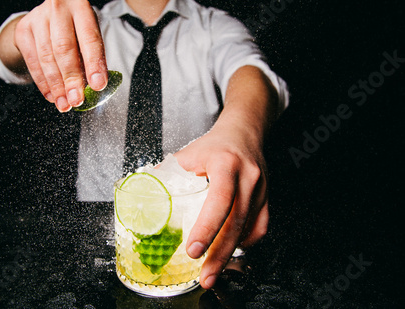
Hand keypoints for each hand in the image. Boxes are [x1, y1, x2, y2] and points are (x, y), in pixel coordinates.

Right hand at [3, 0, 107, 111]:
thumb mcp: (87, 40)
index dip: (94, 64)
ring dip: (56, 86)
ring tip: (64, 103)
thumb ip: (91, 61)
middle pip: (64, 49)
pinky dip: (43, 83)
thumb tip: (93, 90)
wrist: (46, 21)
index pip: (90, 39)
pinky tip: (51, 96)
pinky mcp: (23, 29)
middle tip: (77, 99)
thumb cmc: (74, 34)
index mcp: (82, 9)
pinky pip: (33, 62)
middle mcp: (59, 8)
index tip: (98, 85)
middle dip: (71, 79)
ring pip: (47, 57)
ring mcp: (38, 17)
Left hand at [174, 122, 268, 288]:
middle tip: (205, 277)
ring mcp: (261, 189)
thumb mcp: (189, 153)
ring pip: (249, 229)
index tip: (193, 250)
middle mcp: (248, 177)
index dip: (207, 227)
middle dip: (219, 254)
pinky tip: (231, 248)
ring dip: (230, 253)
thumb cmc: (215, 144)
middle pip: (237, 222)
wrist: (244, 133)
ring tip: (213, 271)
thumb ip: (167, 173)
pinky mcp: (267, 198)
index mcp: (225, 164)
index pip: (219, 199)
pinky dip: (245, 242)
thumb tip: (142, 191)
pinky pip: (259, 227)